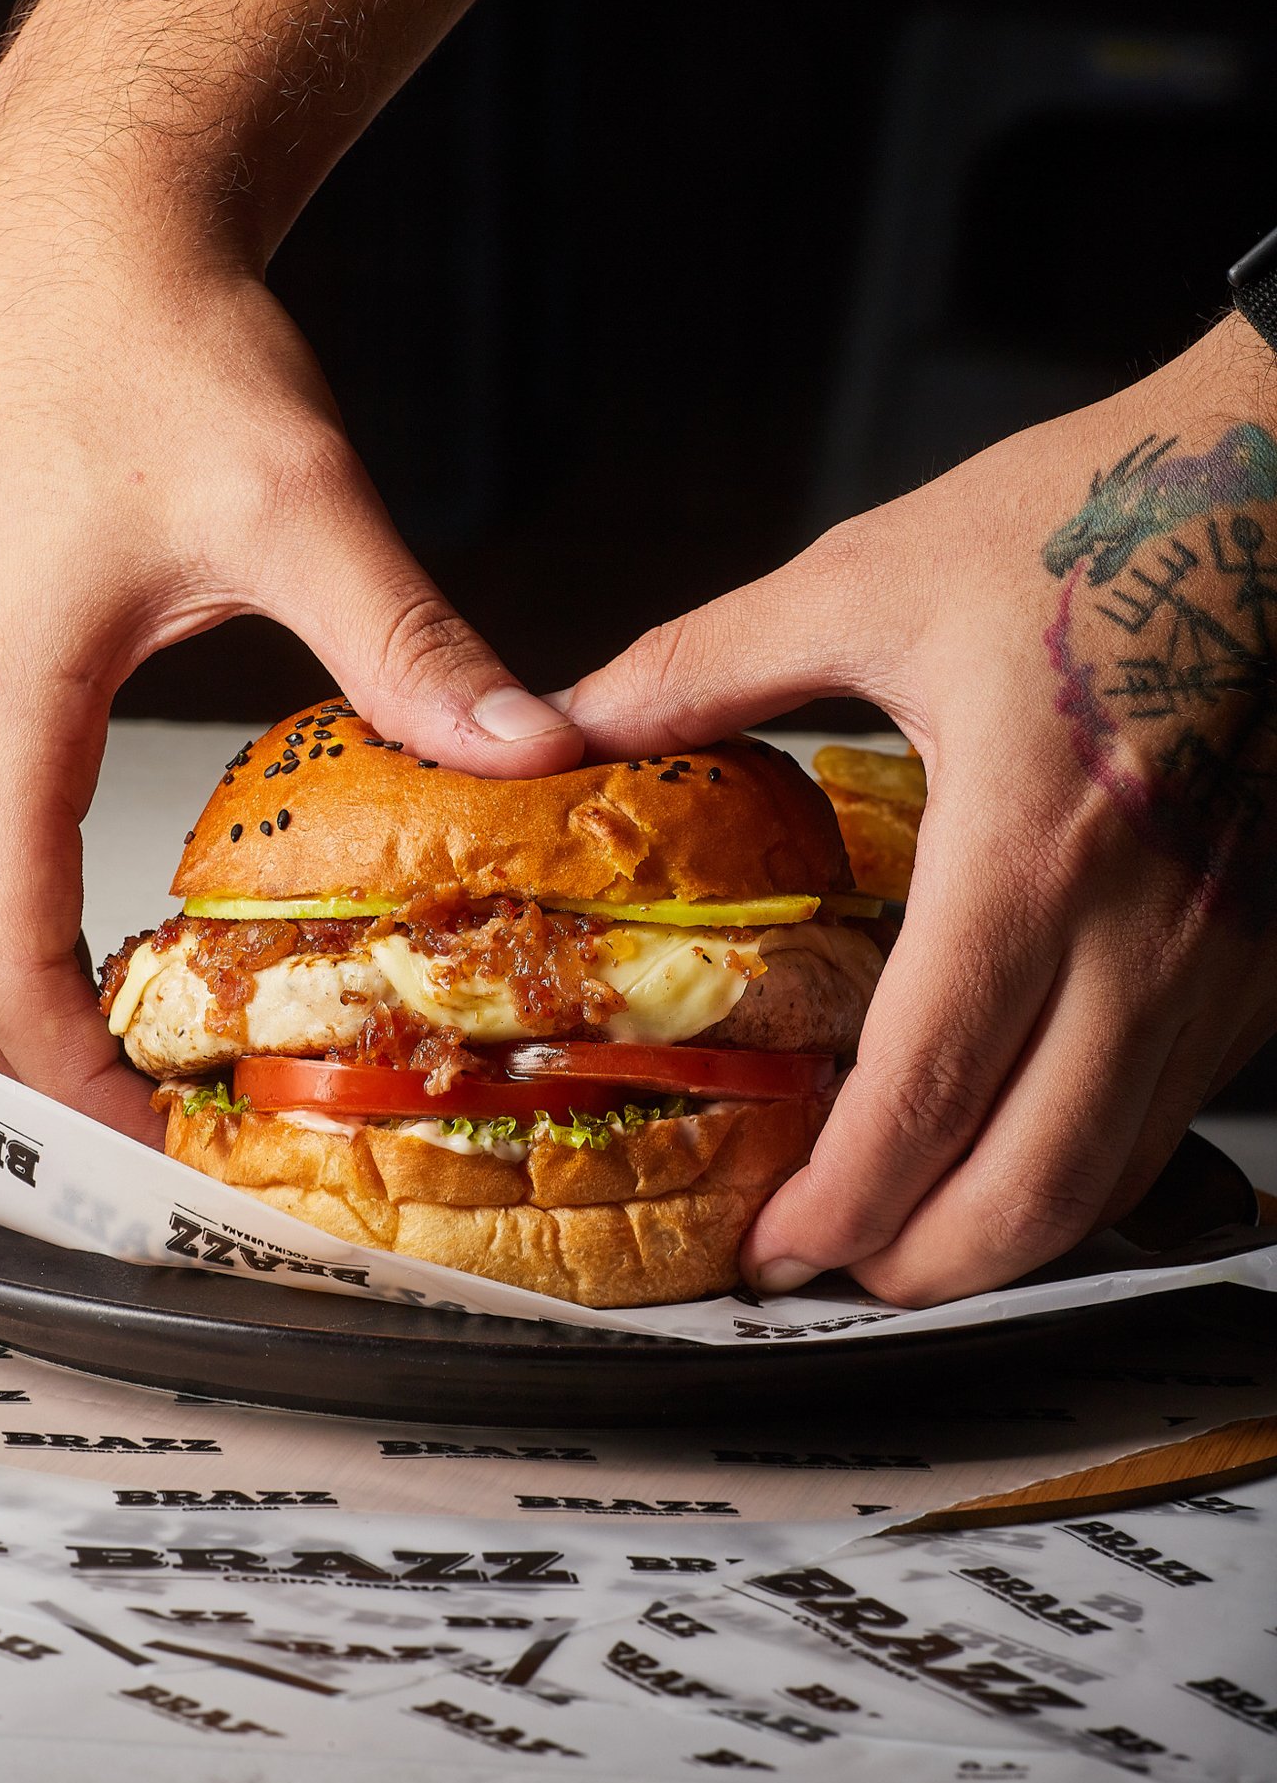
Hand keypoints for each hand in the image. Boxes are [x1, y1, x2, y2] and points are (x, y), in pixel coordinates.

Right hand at [0, 215, 578, 1140]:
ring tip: (109, 1059)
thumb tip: (527, 754)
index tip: (154, 1143)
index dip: (64, 1074)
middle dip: (9, 1074)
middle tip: (139, 1133)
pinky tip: (68, 934)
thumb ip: (409, 646)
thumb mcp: (301, 500)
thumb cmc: (157, 337)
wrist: (74, 221)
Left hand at [558, 318, 1276, 1303]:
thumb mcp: (876, 576)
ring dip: (1007, 1234)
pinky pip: (1176, 1109)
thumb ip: (706, 665)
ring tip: (909, 1231)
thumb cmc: (1100, 515)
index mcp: (1033, 847)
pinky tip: (1018, 1142)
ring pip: (1120, 1172)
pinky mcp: (1267, 951)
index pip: (929, 1091)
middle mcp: (1149, 931)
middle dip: (919, 1267)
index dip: (841, 1202)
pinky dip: (1086, 1162)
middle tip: (829, 1267)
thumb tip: (574, 723)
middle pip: (1036, 1187)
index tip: (773, 1241)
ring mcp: (1227, 955)